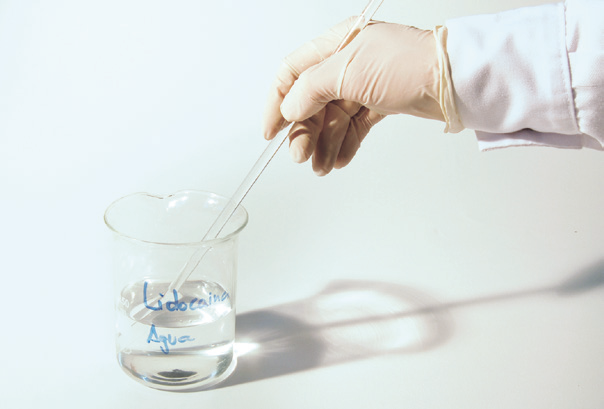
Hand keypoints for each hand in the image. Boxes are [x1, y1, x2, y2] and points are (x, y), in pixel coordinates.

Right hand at [263, 18, 443, 175]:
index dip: (278, 102)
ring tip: (321, 167)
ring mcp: (365, 84)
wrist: (453, 81)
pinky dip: (346, 143)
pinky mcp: (381, 103)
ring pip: (334, 118)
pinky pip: (354, 126)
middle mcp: (347, 63)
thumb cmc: (407, 64)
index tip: (271, 131)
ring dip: (325, 143)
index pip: (294, 73)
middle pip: (313, 101)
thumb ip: (311, 90)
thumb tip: (290, 109)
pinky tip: (339, 159)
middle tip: (301, 155)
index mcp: (336, 44)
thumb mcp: (347, 71)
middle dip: (305, 131)